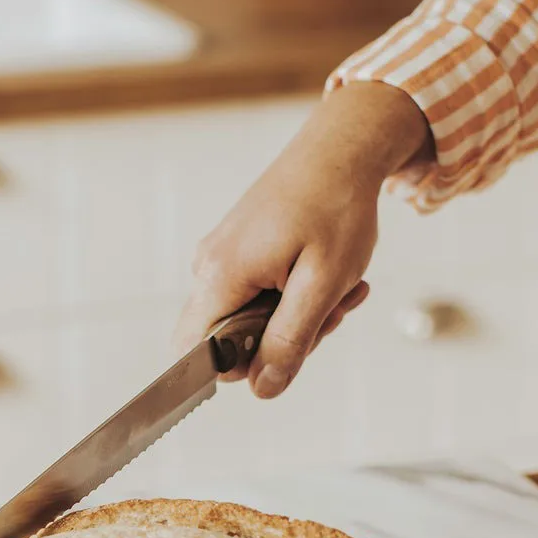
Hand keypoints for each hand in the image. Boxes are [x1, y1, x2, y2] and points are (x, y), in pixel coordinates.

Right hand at [175, 82, 432, 396]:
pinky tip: (326, 273)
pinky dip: (295, 293)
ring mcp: (220, 256)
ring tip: (340, 284)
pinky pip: (257, 294)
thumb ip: (290, 340)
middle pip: (228, 341)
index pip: (196, 355)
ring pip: (249, 318)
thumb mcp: (322, 284)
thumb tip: (263, 390)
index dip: (241, 367)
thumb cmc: (336, 207)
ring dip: (298, 315)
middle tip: (333, 308)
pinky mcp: (237, 249)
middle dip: (284, 339)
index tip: (289, 348)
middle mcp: (208, 267)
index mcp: (221, 276)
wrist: (341, 148)